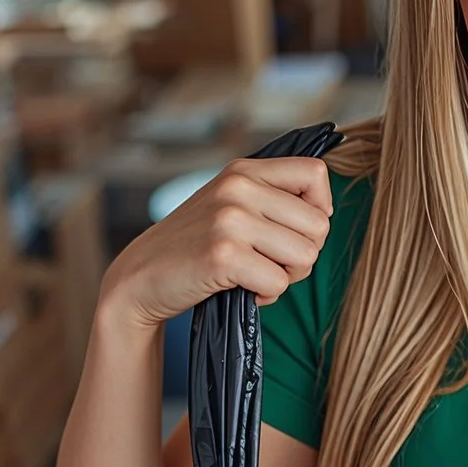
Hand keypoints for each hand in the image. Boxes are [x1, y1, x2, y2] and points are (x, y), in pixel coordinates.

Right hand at [97, 157, 332, 334]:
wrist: (141, 277)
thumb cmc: (195, 247)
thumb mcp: (230, 206)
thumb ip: (271, 199)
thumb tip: (327, 213)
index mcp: (243, 170)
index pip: (315, 173)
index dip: (320, 209)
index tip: (296, 231)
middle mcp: (238, 187)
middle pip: (319, 225)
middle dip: (302, 255)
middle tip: (269, 263)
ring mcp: (230, 218)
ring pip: (305, 256)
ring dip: (286, 277)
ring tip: (254, 275)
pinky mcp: (223, 254)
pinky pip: (279, 282)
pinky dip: (266, 296)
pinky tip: (240, 289)